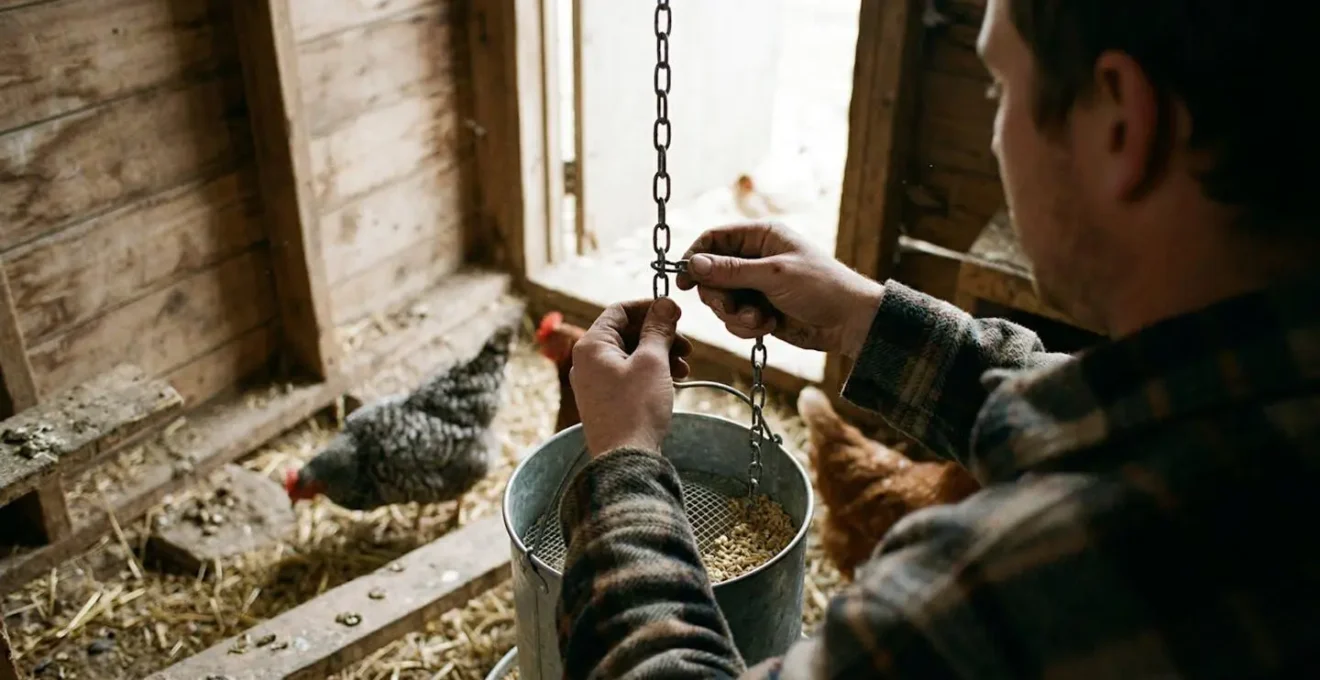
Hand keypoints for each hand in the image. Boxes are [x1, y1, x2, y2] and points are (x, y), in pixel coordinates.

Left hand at [571, 298, 692, 456]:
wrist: (626, 460)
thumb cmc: (635, 410)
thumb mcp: (652, 362)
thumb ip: (658, 329)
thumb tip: (665, 304)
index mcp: (591, 346)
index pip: (620, 310)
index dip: (650, 307)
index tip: (676, 312)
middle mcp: (587, 362)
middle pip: (627, 333)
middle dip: (660, 336)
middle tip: (686, 345)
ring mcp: (594, 383)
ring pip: (631, 355)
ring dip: (660, 355)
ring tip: (685, 367)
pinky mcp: (606, 400)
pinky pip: (629, 375)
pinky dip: (651, 372)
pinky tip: (673, 380)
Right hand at [675, 222, 884, 357]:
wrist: (848, 322)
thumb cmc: (820, 287)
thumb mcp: (773, 275)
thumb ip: (731, 270)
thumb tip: (692, 264)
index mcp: (760, 236)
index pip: (713, 239)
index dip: (694, 258)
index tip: (683, 281)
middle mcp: (754, 258)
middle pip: (710, 274)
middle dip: (719, 296)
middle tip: (733, 307)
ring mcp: (755, 286)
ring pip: (720, 301)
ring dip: (735, 315)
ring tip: (758, 319)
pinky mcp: (757, 311)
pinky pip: (734, 320)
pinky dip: (746, 327)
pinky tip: (767, 326)